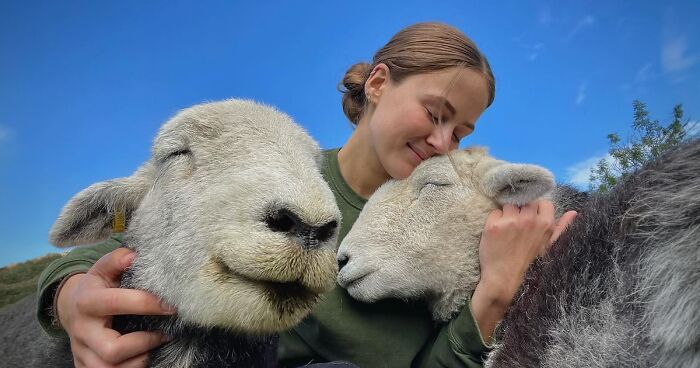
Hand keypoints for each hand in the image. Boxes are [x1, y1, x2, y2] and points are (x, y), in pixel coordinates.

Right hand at [56, 248, 175, 367]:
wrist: (71, 308)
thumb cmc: (97, 287)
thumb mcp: (102, 269)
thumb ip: (117, 259)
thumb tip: (134, 256)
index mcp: (87, 302)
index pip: (117, 303)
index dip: (146, 304)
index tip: (171, 306)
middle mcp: (82, 331)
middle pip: (112, 349)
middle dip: (144, 342)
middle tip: (165, 333)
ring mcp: (82, 352)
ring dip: (140, 360)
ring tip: (156, 344)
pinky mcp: (84, 366)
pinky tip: (144, 356)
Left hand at [470, 200, 576, 342]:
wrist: (505, 282)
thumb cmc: (530, 267)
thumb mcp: (551, 248)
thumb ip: (562, 228)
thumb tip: (574, 212)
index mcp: (546, 224)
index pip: (543, 202)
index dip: (536, 210)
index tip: (531, 221)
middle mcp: (529, 220)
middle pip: (524, 202)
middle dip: (521, 211)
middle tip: (517, 228)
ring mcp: (510, 222)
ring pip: (508, 206)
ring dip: (506, 215)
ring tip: (506, 232)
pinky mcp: (494, 225)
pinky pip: (494, 212)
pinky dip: (494, 221)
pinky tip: (496, 234)